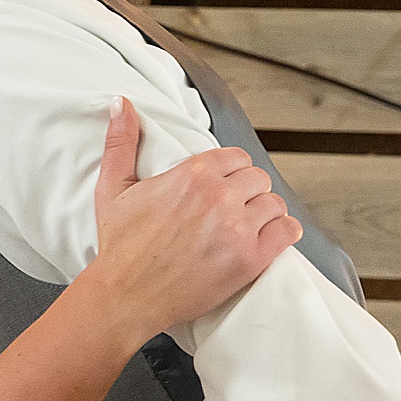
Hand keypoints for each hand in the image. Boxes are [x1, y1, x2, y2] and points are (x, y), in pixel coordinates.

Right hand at [93, 98, 301, 333]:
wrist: (126, 296)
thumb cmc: (120, 245)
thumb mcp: (113, 187)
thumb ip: (120, 141)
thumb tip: (122, 104)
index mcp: (191, 174)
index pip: (235, 157)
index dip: (232, 169)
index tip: (227, 182)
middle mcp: (219, 197)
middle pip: (257, 178)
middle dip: (249, 189)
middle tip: (238, 204)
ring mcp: (237, 229)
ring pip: (274, 203)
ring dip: (266, 211)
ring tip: (254, 221)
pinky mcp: (249, 260)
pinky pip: (286, 233)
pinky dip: (285, 232)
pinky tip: (275, 234)